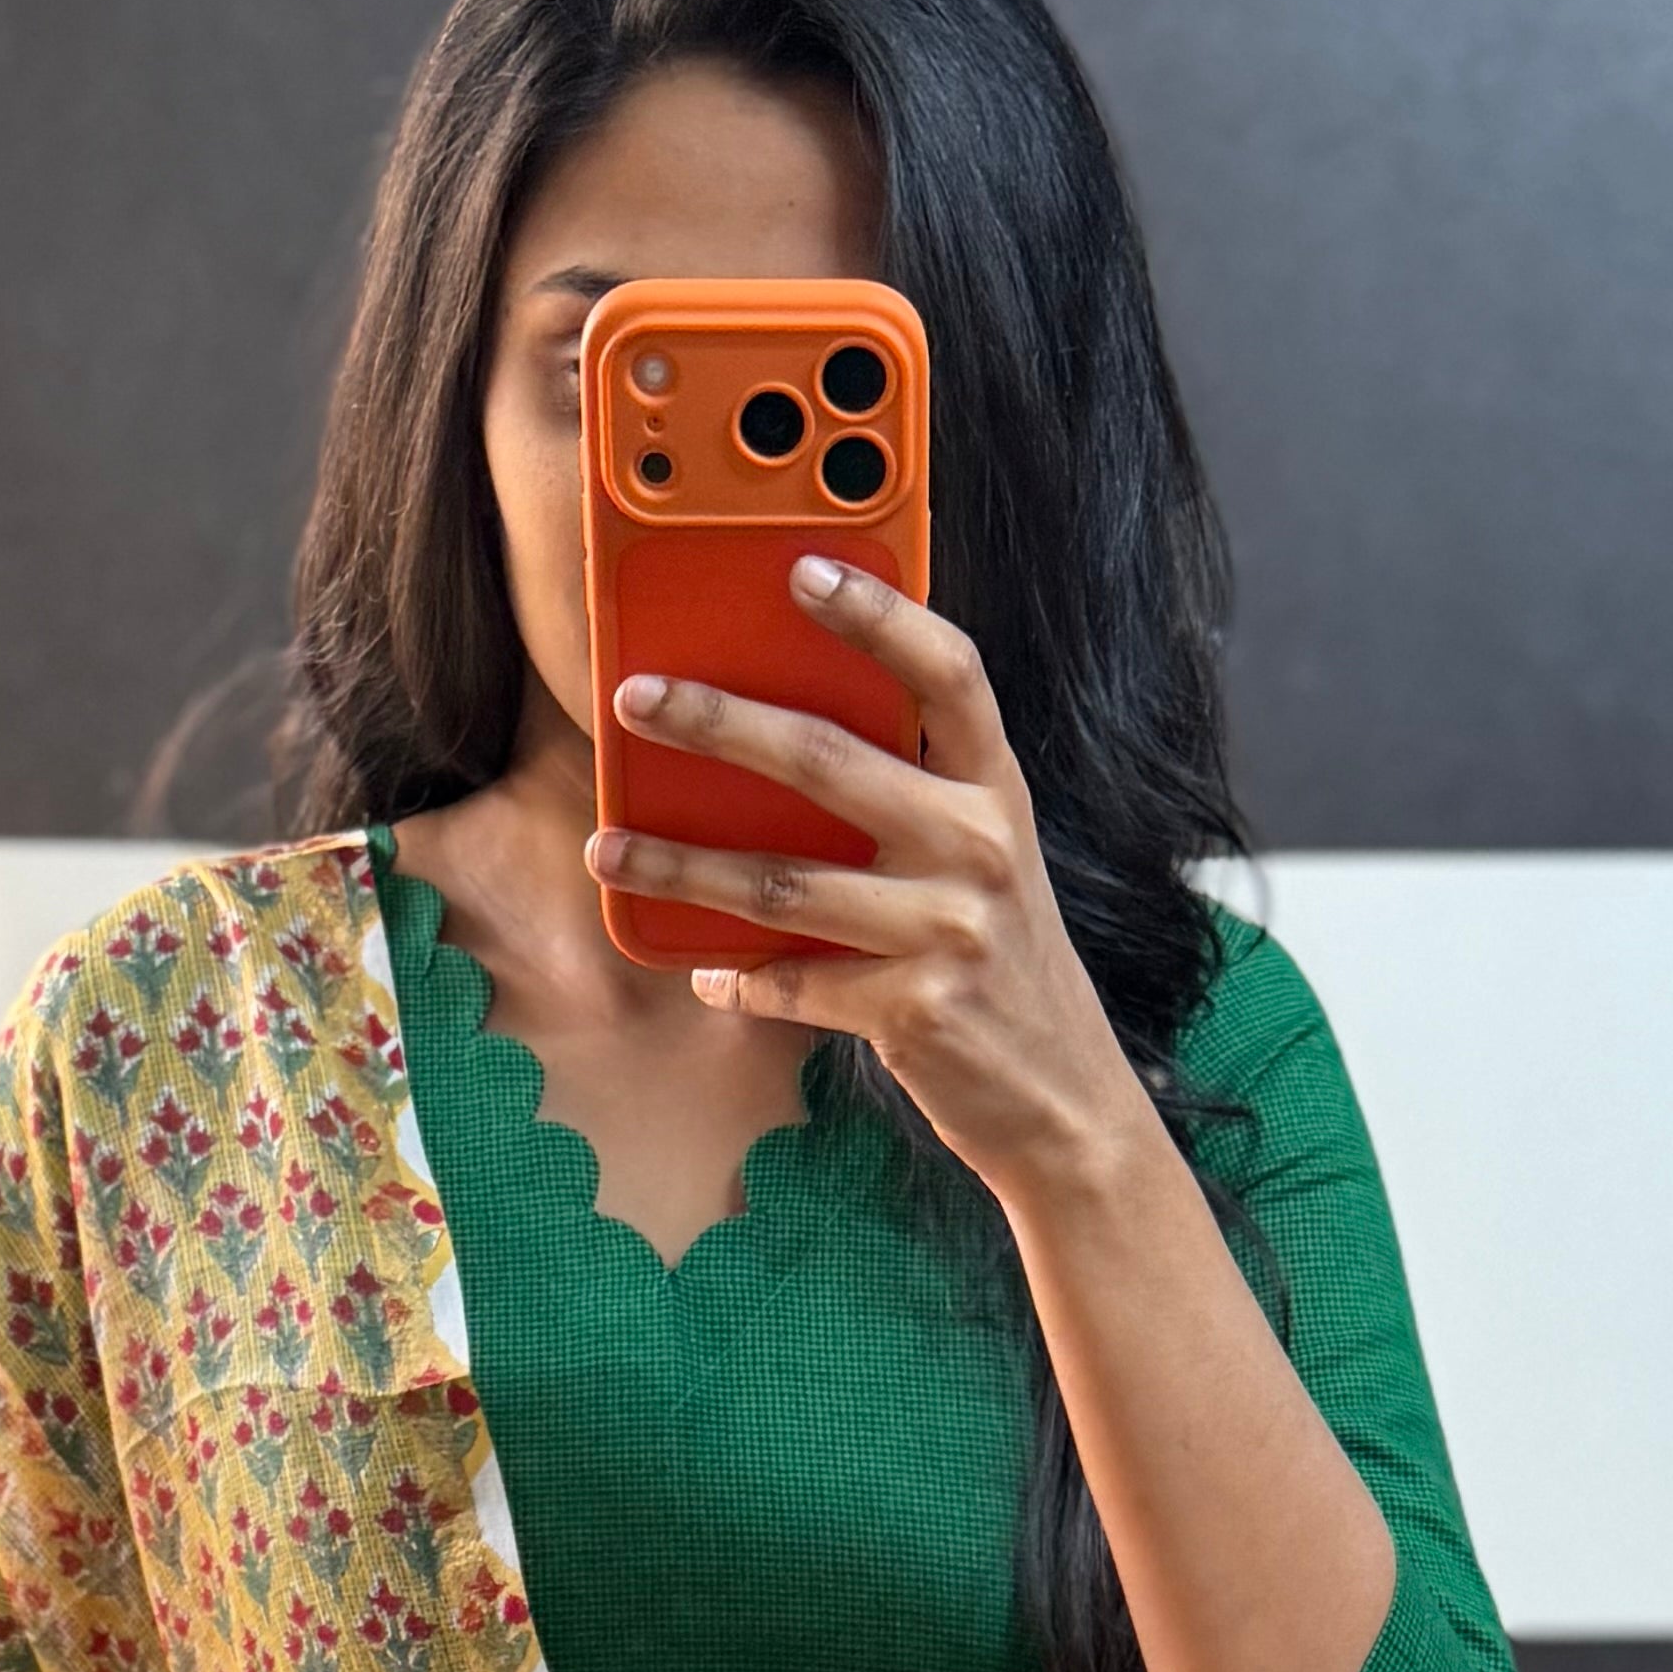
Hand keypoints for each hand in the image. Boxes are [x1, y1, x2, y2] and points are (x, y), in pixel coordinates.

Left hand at [591, 563, 1143, 1200]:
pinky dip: (739, 977)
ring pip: (781, 881)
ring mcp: (949, 930)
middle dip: (718, 721)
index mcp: (995, 794)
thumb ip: (913, 804)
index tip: (801, 569)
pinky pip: (794, 981)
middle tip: (638, 699)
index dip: (879, 614)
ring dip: (681, 863)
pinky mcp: (914, 1009)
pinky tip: (704, 971)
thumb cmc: (1002, 970)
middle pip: (827, 759)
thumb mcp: (984, 867)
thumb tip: (773, 750)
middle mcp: (979, 848)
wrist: (1064, 1102)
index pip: (950, 673)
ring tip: (608, 845)